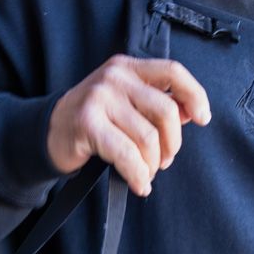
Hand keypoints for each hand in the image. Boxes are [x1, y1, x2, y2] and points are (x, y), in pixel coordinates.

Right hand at [47, 55, 210, 195]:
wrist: (50, 132)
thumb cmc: (96, 121)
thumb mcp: (127, 104)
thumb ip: (156, 105)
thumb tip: (190, 113)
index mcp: (129, 68)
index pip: (173, 72)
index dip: (195, 95)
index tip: (203, 118)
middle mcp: (115, 77)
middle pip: (166, 112)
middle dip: (172, 145)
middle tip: (164, 161)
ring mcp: (99, 97)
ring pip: (148, 138)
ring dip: (152, 165)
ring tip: (145, 173)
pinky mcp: (87, 123)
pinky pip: (127, 155)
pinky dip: (138, 176)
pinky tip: (138, 185)